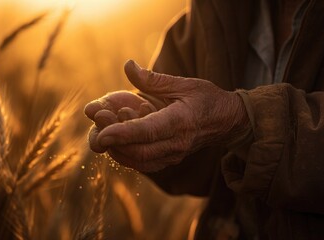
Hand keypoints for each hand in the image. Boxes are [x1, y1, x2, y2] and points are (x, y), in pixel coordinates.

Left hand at [86, 60, 249, 171]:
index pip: (149, 131)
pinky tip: (117, 143)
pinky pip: (143, 164)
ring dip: (117, 150)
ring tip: (103, 132)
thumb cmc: (206, 98)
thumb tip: (128, 66)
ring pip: (138, 161)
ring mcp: (174, 155)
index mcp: (181, 122)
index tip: (102, 133)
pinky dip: (126, 155)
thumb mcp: (184, 84)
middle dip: (114, 142)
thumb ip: (154, 79)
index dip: (124, 133)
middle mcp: (177, 143)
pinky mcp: (170, 159)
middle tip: (97, 126)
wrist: (226, 120)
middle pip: (139, 152)